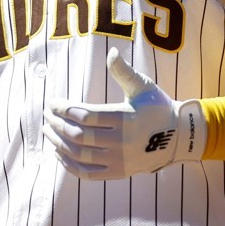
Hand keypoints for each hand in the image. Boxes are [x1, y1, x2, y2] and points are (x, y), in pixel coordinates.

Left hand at [43, 48, 204, 180]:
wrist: (179, 138)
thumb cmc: (157, 107)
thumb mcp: (144, 87)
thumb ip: (124, 72)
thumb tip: (111, 52)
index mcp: (125, 119)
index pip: (84, 115)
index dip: (63, 109)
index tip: (51, 103)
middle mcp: (121, 142)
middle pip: (78, 135)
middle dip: (56, 124)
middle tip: (45, 115)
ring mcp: (119, 161)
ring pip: (79, 154)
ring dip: (58, 143)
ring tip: (47, 131)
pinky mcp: (118, 173)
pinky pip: (87, 173)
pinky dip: (69, 164)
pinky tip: (58, 152)